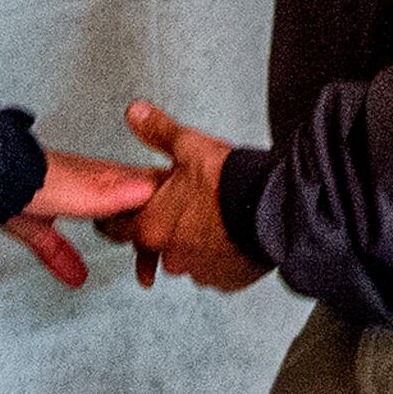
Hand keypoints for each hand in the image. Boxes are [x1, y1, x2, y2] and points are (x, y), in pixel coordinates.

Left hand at [0, 147, 159, 287]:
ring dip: (117, 242)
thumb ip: (111, 194)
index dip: (166, 212)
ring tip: (136, 265)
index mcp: (104, 178)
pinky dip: (68, 260)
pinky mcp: (36, 220)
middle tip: (154, 262)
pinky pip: (57, 243)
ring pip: (100, 223)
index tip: (178, 233)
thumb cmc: (30, 176)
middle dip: (145, 234)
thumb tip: (150, 190)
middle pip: (126, 210)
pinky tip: (76, 276)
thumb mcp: (78, 191)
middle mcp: (88, 187)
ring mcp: (62, 202)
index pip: (147, 193)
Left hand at [104, 100, 264, 292]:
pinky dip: (221, 256)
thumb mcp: (188, 146)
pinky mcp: (227, 280)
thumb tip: (136, 113)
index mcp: (152, 226)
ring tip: (215, 219)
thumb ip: (158, 131)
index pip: (117, 229)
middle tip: (186, 209)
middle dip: (168, 228)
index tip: (121, 216)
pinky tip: (231, 236)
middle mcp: (171, 255)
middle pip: (157, 245)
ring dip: (195, 243)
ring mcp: (200, 271)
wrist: (275, 205)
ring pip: (188, 258)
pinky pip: (216, 270)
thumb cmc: (229, 180)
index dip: (119, 218)